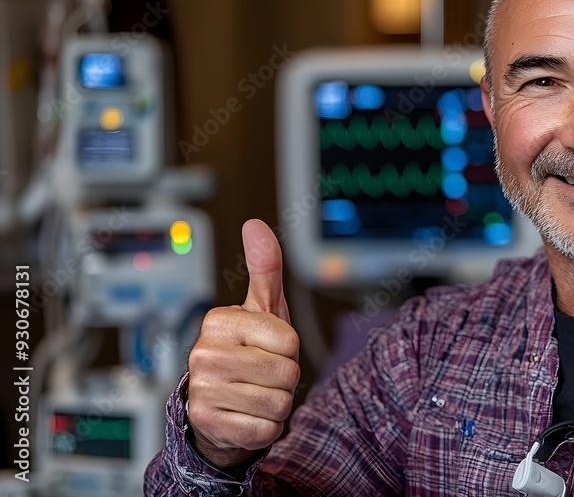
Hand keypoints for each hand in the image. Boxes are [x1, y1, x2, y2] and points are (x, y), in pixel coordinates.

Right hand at [186, 219, 300, 467]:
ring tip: (256, 394)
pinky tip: (248, 415)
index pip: (288, 339)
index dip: (289, 348)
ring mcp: (203, 390)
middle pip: (286, 372)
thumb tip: (256, 225)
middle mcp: (203, 354)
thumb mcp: (262, 308)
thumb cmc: (249, 352)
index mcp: (218, 321)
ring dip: (277, 404)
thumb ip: (265, 267)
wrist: (220, 406)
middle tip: (263, 374)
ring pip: (278, 402)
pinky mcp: (208, 423)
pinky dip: (267, 427)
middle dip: (285, 378)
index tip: (269, 349)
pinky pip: (266, 429)